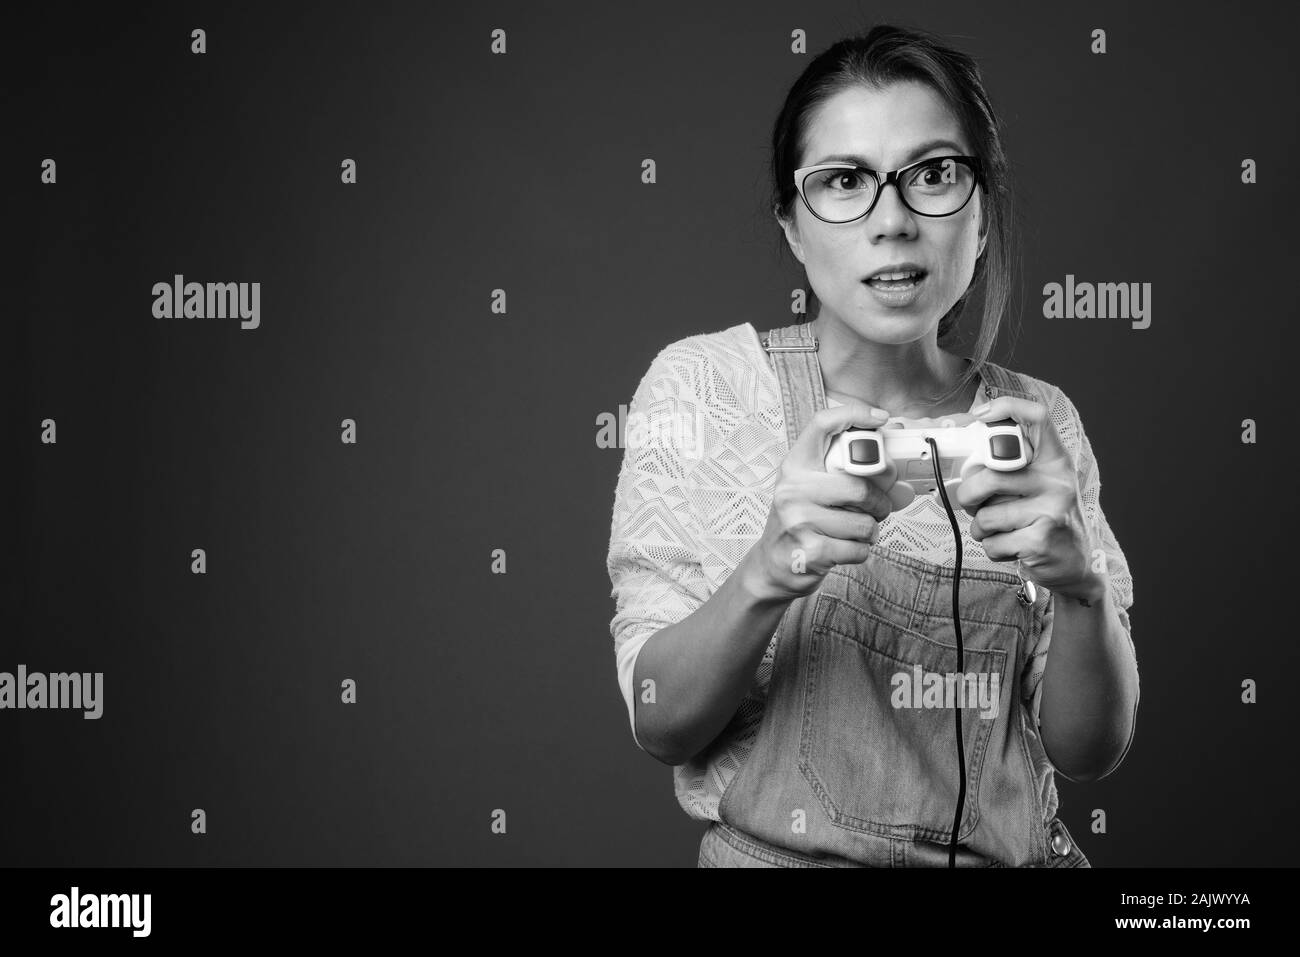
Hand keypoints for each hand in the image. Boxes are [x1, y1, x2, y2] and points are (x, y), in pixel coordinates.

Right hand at [742, 399, 899, 602]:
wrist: (773, 564)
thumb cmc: (801, 521)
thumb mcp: (811, 487)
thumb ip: (845, 469)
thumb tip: (892, 447)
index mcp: (795, 465)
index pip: (821, 425)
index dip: (854, 415)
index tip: (879, 418)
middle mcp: (792, 488)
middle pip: (859, 487)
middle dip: (879, 503)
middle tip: (877, 509)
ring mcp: (798, 520)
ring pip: (863, 523)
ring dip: (869, 531)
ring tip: (854, 531)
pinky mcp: (809, 551)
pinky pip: (857, 549)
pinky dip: (860, 551)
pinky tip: (843, 549)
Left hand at [959, 397, 1103, 600]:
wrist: (1075, 564)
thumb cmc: (1045, 517)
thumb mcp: (1039, 484)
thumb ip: (1010, 467)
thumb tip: (959, 457)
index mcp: (1055, 460)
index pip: (1037, 417)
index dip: (1006, 407)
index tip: (979, 416)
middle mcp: (1057, 480)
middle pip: (989, 477)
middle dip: (967, 495)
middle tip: (971, 502)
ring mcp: (1052, 511)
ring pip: (986, 515)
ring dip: (981, 528)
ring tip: (999, 528)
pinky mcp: (1041, 541)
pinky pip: (992, 543)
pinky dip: (992, 548)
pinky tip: (1012, 546)